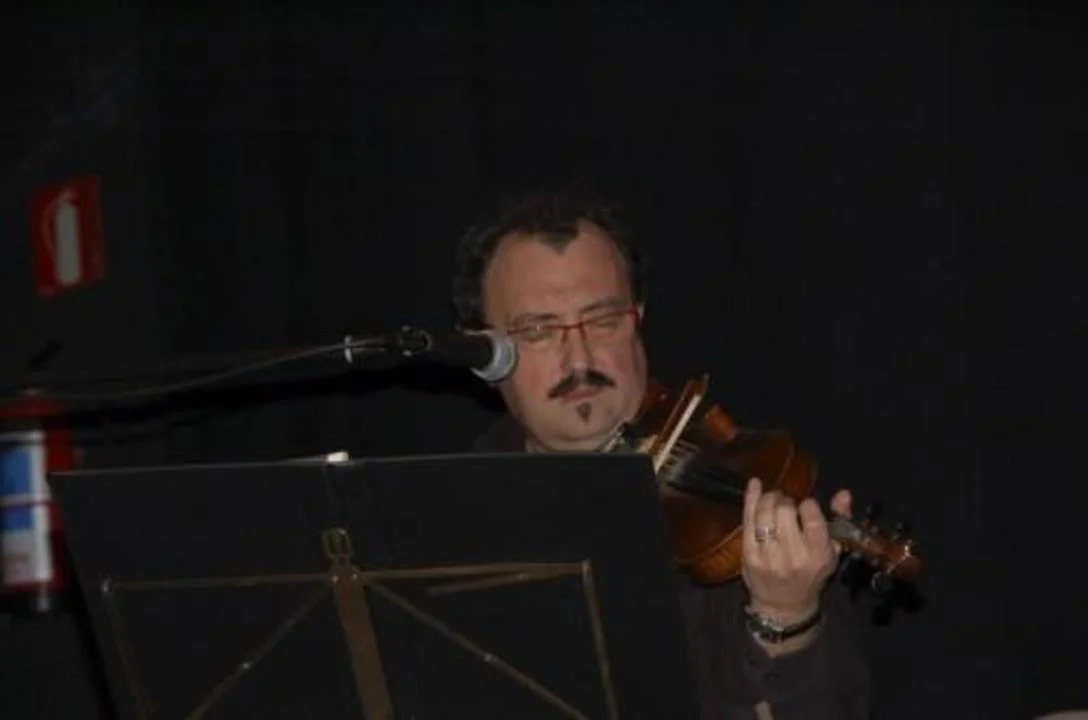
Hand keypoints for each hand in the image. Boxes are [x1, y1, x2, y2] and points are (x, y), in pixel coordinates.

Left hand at [741, 477, 852, 621]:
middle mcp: (793, 556)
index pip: (812, 517)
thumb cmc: (812, 575)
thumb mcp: (833, 552)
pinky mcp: (749, 555)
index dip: (808, 504)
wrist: (784, 605)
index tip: (806, 507)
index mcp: (818, 555)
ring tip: (774, 500)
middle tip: (787, 504)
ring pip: (765, 513)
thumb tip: (843, 493)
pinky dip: (750, 499)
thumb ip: (840, 520)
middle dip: (786, 501)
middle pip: (784, 510)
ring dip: (769, 499)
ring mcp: (768, 556)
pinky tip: (755, 484)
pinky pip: (748, 520)